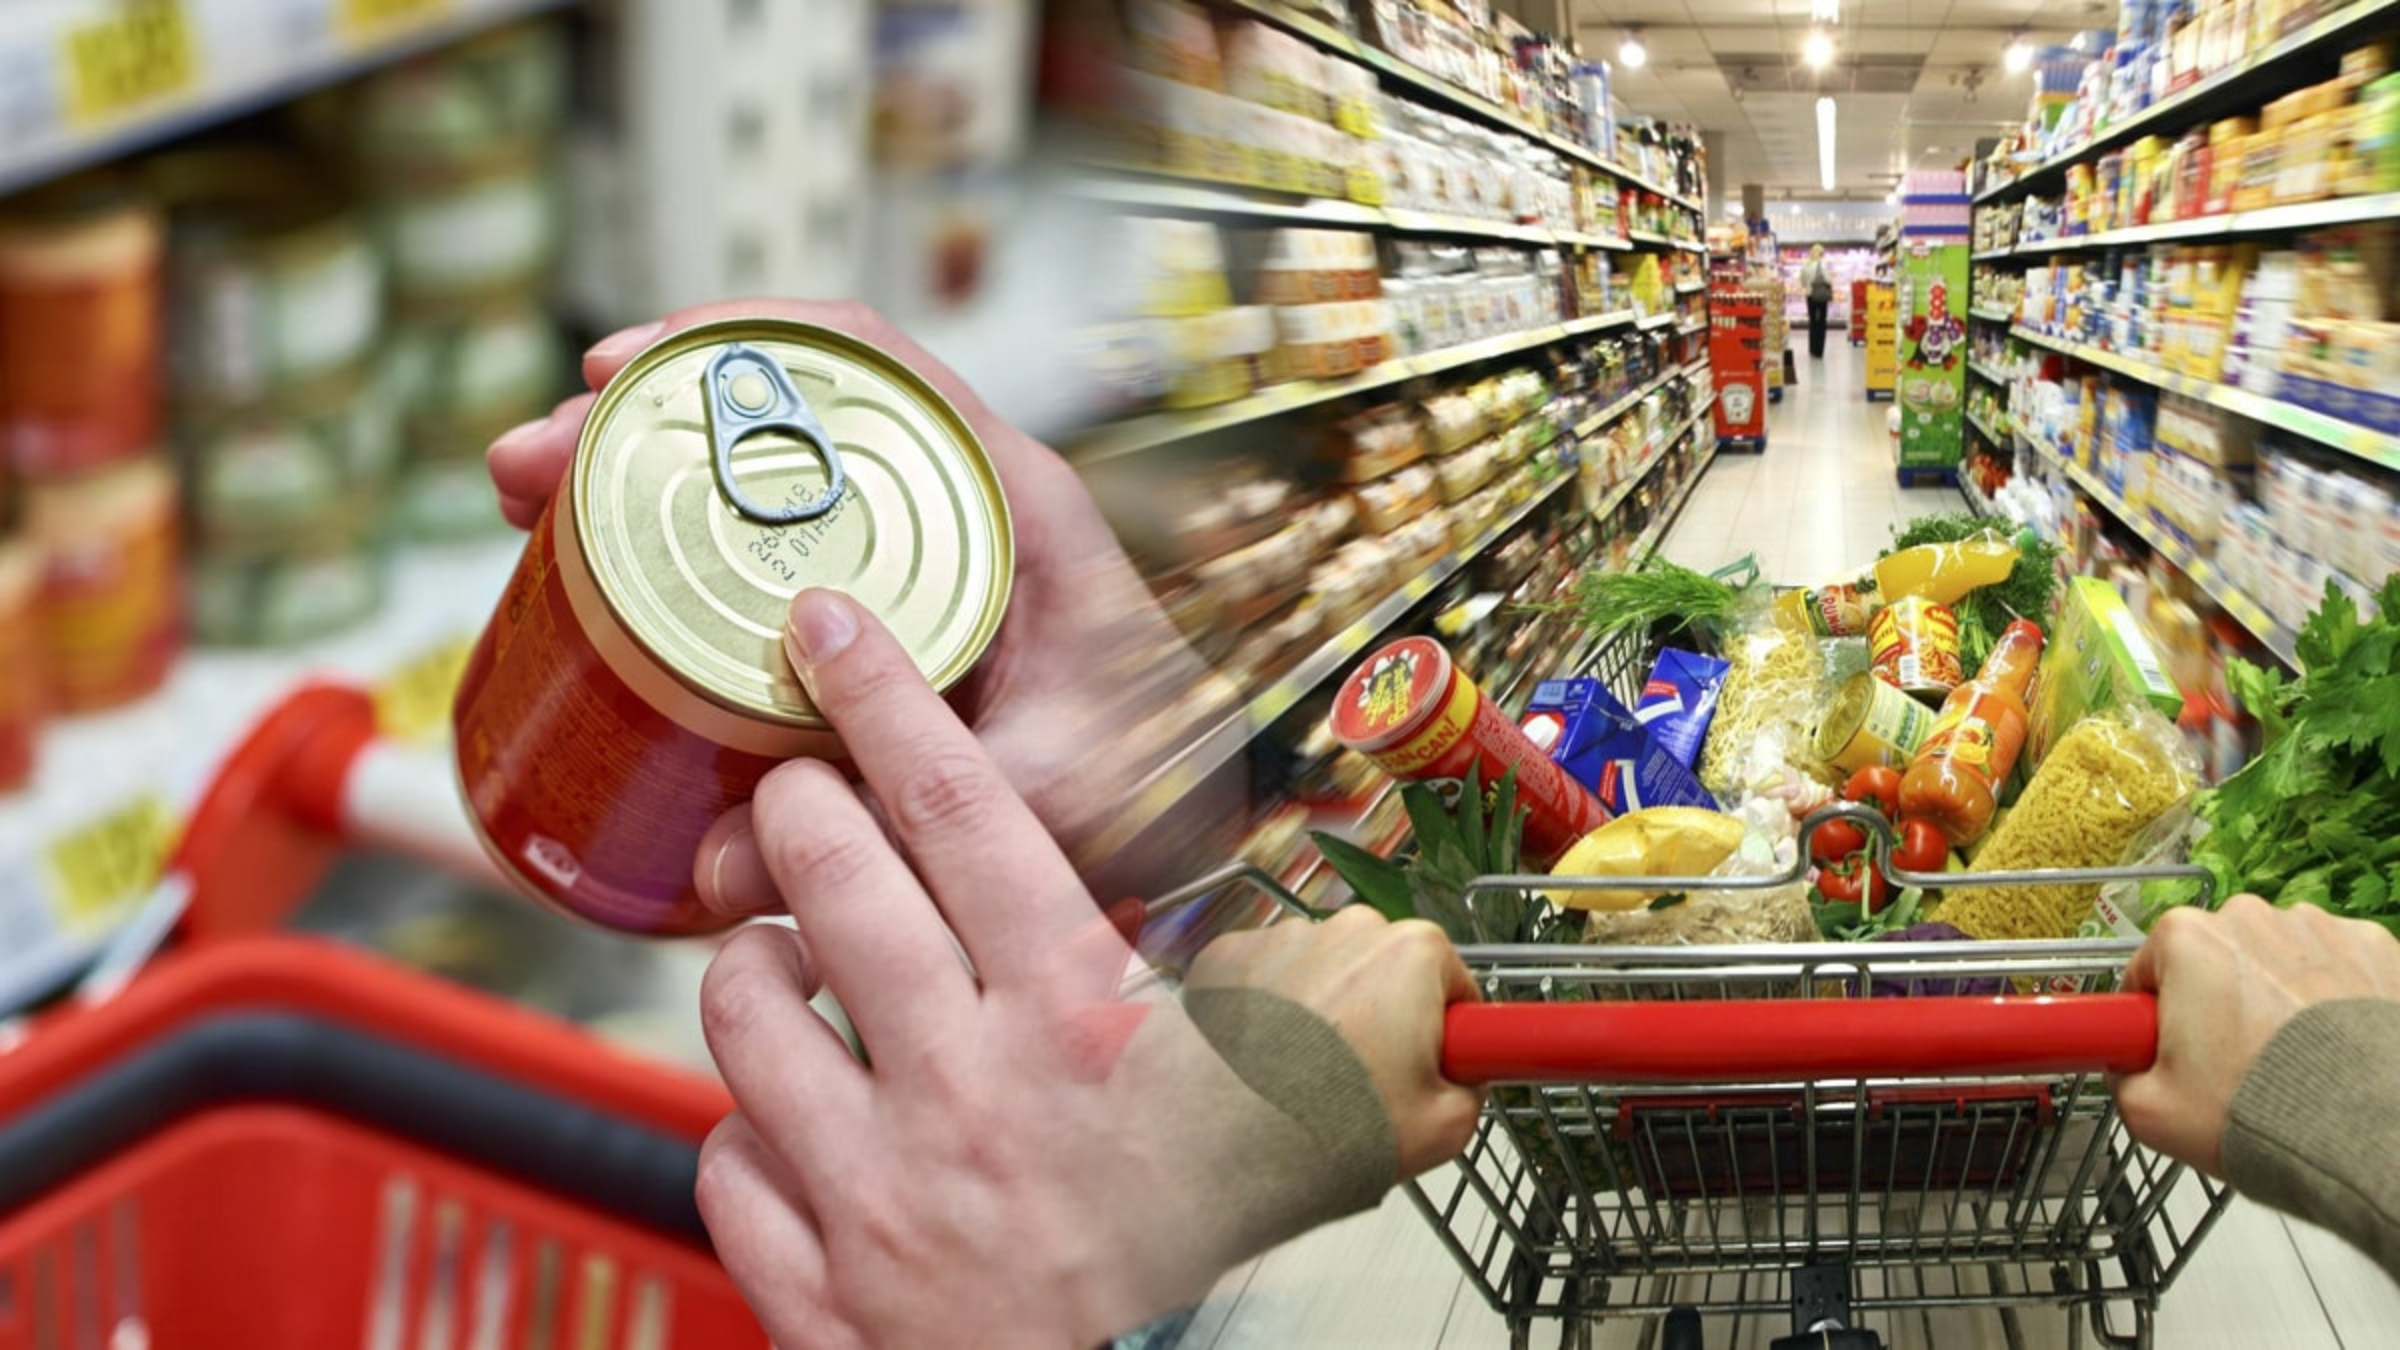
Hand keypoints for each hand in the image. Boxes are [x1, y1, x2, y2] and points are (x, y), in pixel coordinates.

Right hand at [487, 300, 1227, 894]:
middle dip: (639, 419)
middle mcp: (958, 499)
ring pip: (761, 476)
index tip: (615, 374)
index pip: (865, 363)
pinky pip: (769, 550)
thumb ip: (901, 825)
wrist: (1191, 819)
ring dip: (641, 475)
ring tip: (530, 508)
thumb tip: (721, 864)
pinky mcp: (879, 608)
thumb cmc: (1146, 782)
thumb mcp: (1032, 801)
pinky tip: (599, 579)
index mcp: (1013, 499)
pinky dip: (679, 549)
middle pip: (781, 409)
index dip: (729, 345)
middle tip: (525, 469)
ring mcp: (912, 546)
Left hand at [696, 590, 1430, 1346]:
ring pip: (742, 1010)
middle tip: (800, 783)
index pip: (963, 817)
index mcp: (1086, 1032)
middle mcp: (969, 1099)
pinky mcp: (809, 1284)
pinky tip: (798, 1120)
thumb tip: (1423, 961)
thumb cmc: (1189, 1273)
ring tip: (789, 958)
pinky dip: (747, 1127)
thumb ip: (1345, 1021)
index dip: (889, 699)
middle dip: (797, 803)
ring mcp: (874, 1197)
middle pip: (830, 882)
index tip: (832, 629)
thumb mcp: (1298, 1133)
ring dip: (751, 962)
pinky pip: (722, 1155)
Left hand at [1184, 907, 1483, 1176]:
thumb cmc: (1345, 1128)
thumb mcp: (1448, 1125)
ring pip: (1320, 969)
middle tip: (1367, 1079)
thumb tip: (1460, 1078)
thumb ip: (1471, 1088)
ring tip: (1308, 1075)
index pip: (1451, 981)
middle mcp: (1347, 926)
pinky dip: (1265, 1010)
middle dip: (1382, 1012)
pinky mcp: (1226, 957)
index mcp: (1413, 950)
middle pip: (1383, 968)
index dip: (1445, 1027)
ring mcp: (1281, 936)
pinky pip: (1262, 977)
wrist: (1238, 1144)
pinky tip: (1264, 1058)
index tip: (1429, 1064)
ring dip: (1320, 1008)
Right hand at [2113, 894, 2399, 1176]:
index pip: (2147, 971)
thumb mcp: (2149, 1112)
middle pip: (2216, 959)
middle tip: (2232, 1066)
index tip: (2170, 1052)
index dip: (2154, 1017)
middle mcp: (2252, 916)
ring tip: (2293, 1064)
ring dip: (2280, 1000)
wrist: (2370, 1133)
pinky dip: (2336, 1004)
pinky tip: (2338, 1050)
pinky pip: (2342, 970)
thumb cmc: (2261, 1113)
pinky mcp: (2380, 950)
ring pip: (2281, 962)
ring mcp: (2323, 928)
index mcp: (2186, 937)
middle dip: (2218, 1003)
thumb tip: (2132, 1070)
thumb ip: (2122, 1078)